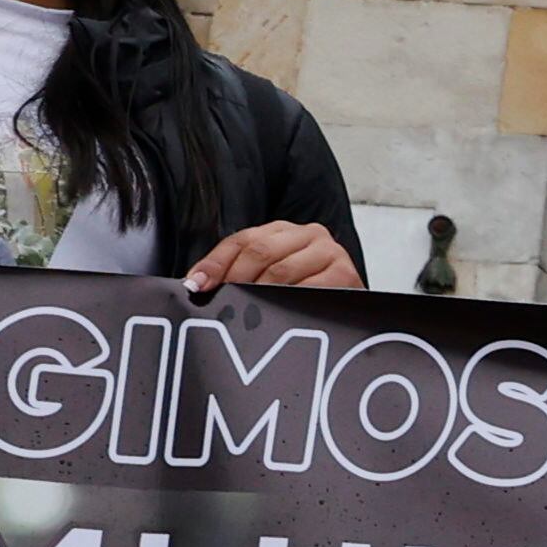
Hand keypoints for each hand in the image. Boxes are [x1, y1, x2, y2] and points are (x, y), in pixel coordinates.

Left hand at [177, 220, 361, 295]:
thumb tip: (195, 284)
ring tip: (249, 313)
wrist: (352, 312)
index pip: (241, 240)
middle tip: (224, 303)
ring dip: (260, 295)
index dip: (215, 263)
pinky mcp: (346, 273)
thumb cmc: (307, 295)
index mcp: (285, 230)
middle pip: (260, 252)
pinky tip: (281, 315)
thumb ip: (237, 273)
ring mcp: (330, 251)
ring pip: (281, 271)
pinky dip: (290, 303)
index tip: (196, 286)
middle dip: (236, 280)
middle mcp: (309, 233)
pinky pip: (308, 289)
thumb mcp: (270, 277)